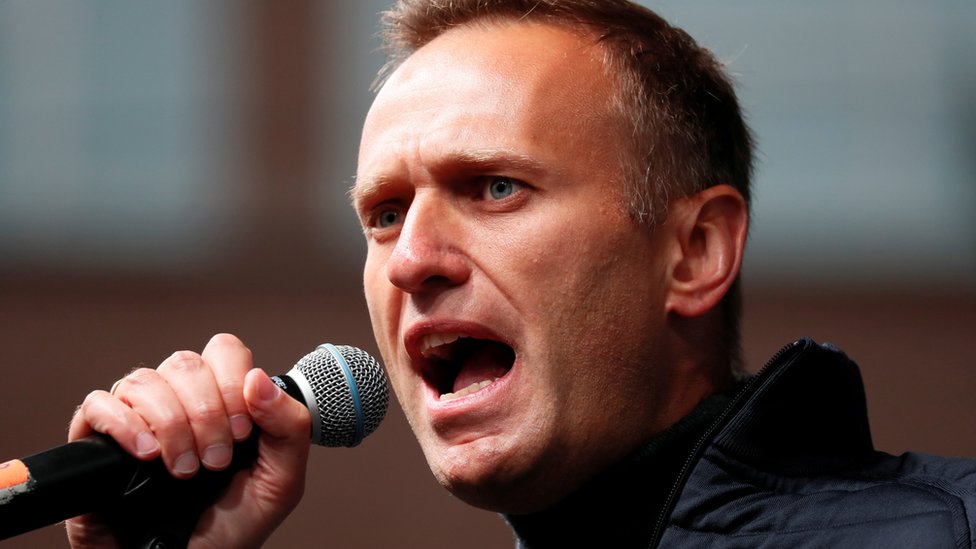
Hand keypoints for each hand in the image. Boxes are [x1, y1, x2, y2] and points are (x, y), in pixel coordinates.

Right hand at [65, 334, 310, 548]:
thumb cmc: (230, 531)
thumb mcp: (280, 483)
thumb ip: (289, 428)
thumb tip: (259, 378)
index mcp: (222, 403)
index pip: (224, 352)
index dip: (233, 381)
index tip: (244, 430)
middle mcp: (178, 403)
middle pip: (185, 363)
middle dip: (206, 413)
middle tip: (215, 461)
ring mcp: (136, 419)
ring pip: (143, 380)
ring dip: (171, 426)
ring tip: (183, 471)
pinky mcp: (95, 443)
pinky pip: (97, 404)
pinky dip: (124, 425)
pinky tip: (147, 456)